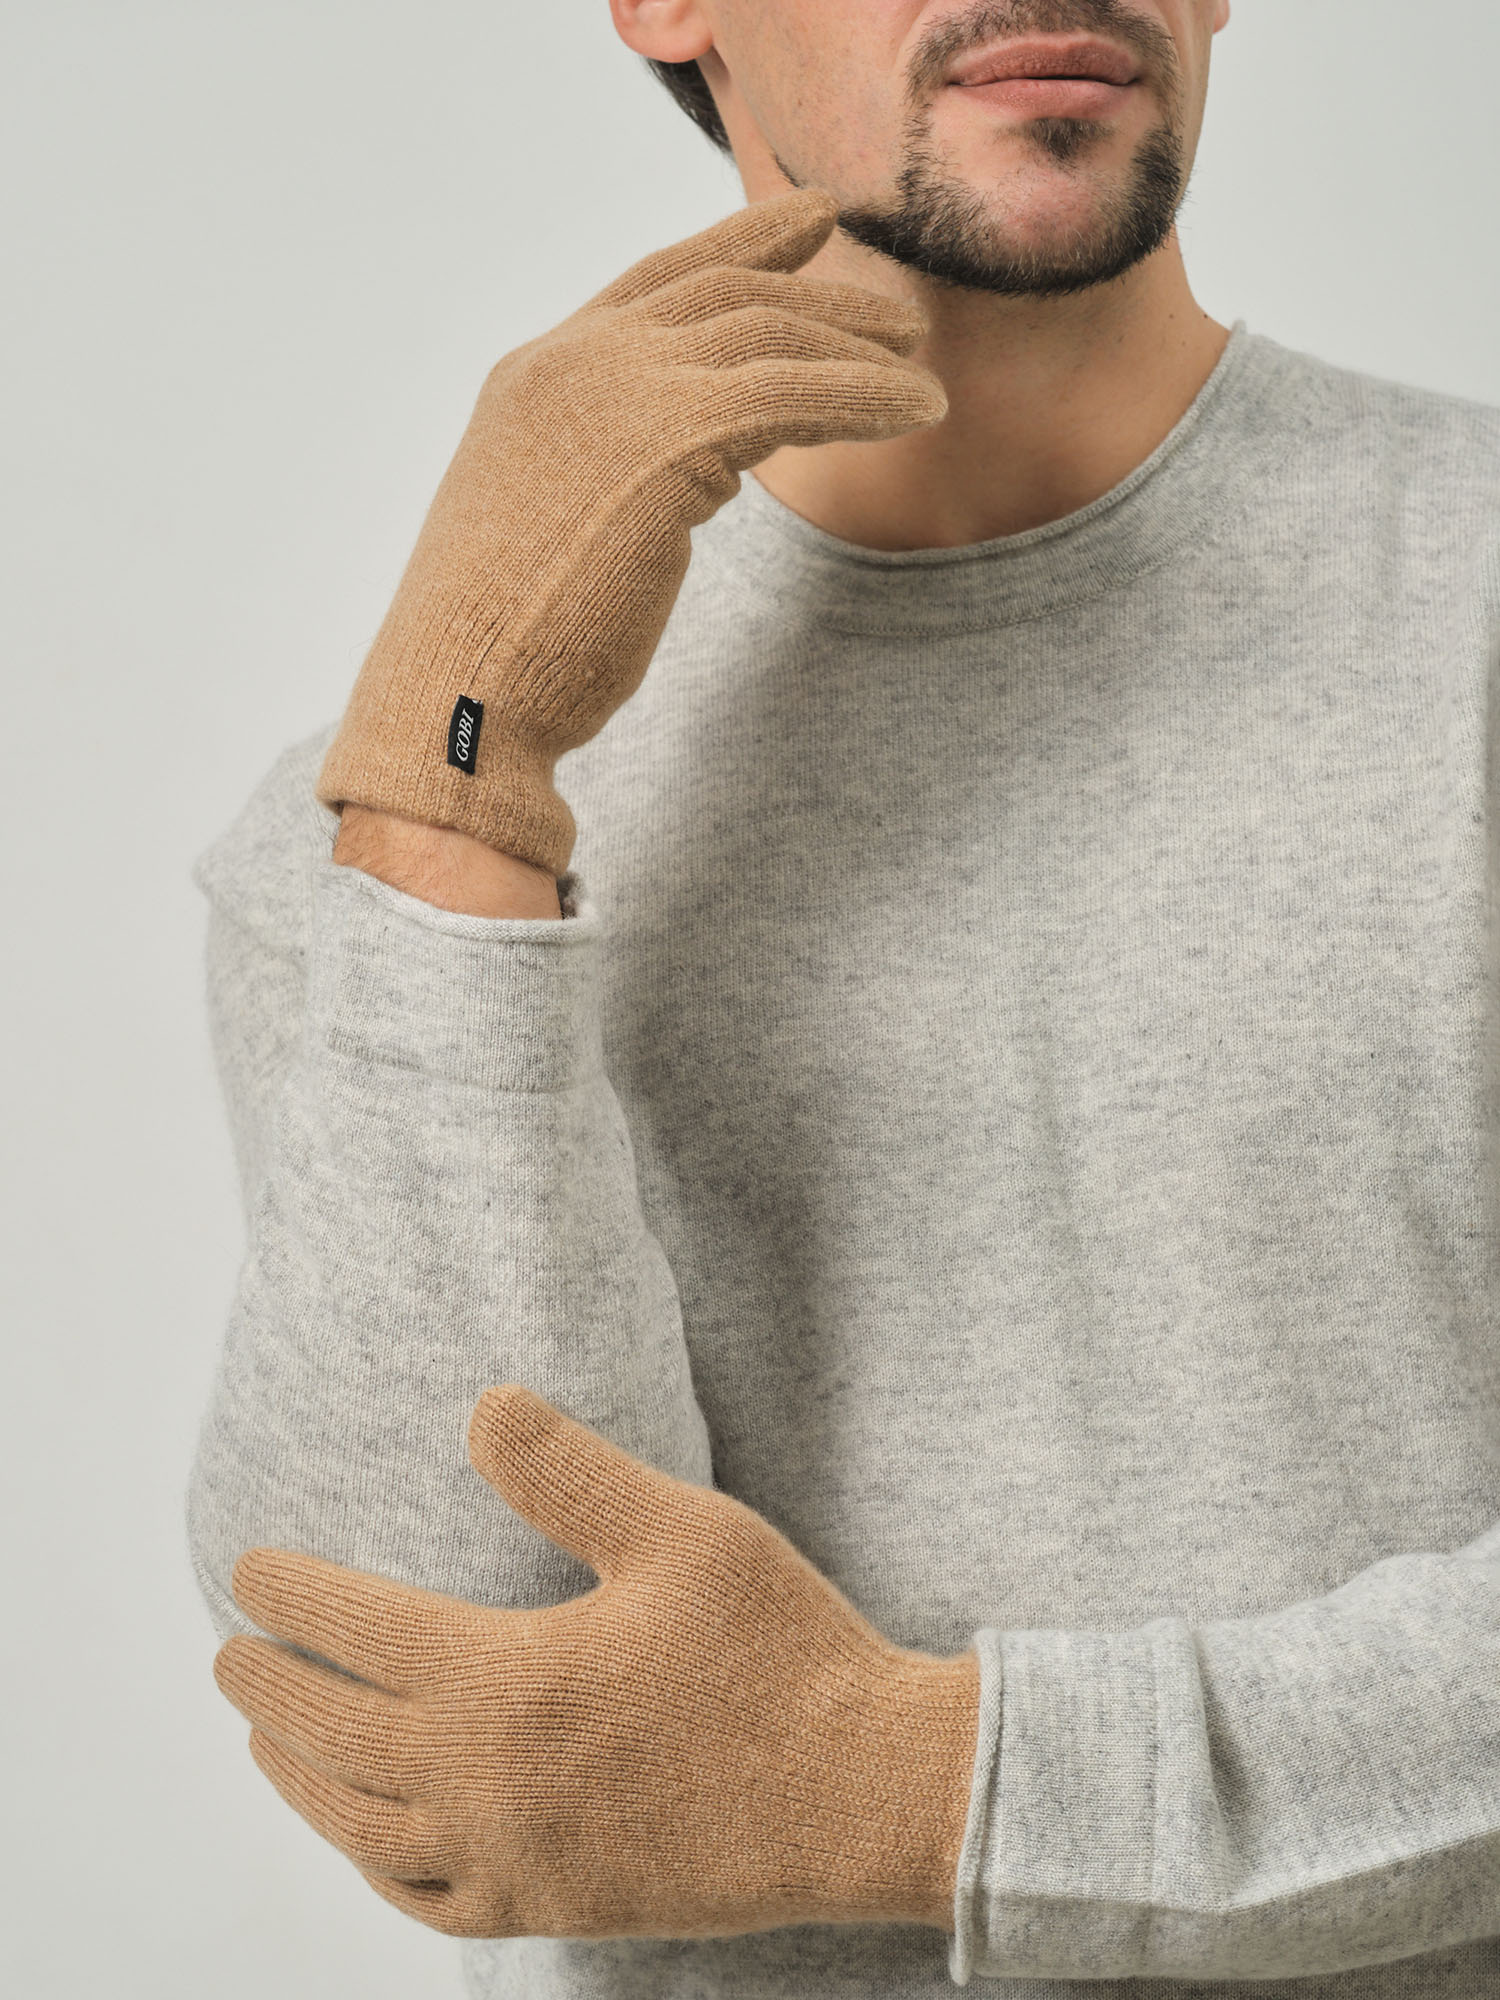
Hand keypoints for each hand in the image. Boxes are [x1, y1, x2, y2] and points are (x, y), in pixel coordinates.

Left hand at [213, 1384, 979, 1940]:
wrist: (865, 1791)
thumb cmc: (777, 1651)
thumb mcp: (680, 1530)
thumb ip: (567, 1472)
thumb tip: (481, 1407)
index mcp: (505, 1681)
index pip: (360, 1632)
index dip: (294, 1596)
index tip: (247, 1569)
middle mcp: (487, 1781)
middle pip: (336, 1735)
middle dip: (271, 1691)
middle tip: (229, 1656)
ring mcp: (518, 1857)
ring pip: (363, 1829)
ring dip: (301, 1783)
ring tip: (270, 1744)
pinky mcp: (558, 1908)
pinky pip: (431, 1901)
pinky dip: (376, 1869)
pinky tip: (371, 1846)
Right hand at [316, 188, 946, 876]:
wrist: (464, 687)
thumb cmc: (506, 644)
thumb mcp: (549, 523)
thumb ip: (616, 466)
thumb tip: (705, 465)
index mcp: (538, 374)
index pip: (655, 282)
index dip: (738, 244)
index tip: (809, 223)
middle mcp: (576, 360)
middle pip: (724, 291)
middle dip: (822, 292)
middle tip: (895, 316)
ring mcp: (619, 388)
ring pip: (769, 331)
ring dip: (858, 347)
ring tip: (922, 370)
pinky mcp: (672, 436)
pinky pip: (798, 390)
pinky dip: (867, 394)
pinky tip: (918, 409)